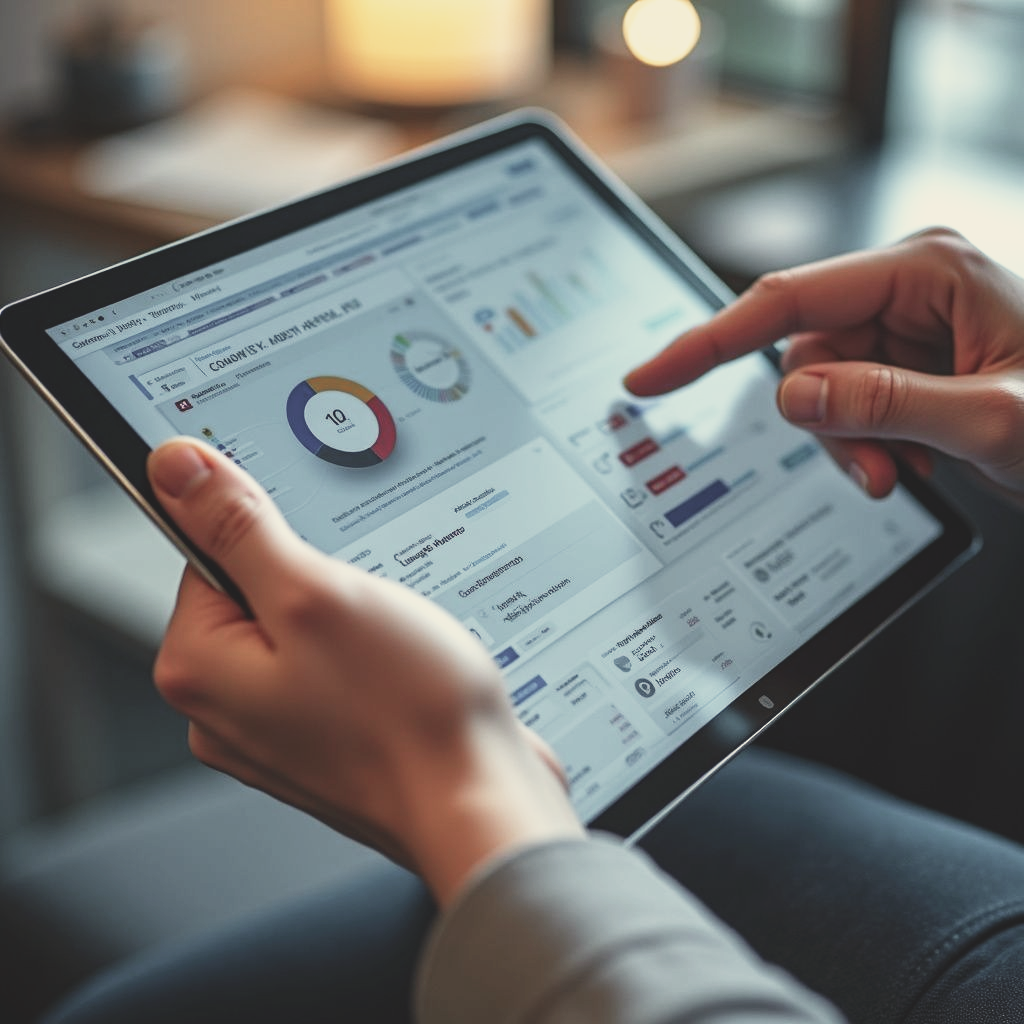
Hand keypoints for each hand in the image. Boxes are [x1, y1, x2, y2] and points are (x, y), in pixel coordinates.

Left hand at [148, 438, 582, 906]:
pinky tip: (405, 670)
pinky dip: (371, 657)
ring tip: (394, 644)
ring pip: (307, 630)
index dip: (276, 540)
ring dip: (354, 619)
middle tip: (370, 605)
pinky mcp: (325, 738)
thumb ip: (239, 527)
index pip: (208, 555)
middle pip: (260, 592)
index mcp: (199, 669)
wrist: (478, 802)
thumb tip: (176, 469)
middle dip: (322, 584)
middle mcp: (225, 708)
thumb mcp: (316, 593)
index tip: (323, 556)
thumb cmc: (406, 713)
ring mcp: (277, 730)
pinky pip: (336, 668)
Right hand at [626, 228, 1023, 503]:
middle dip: (825, 422)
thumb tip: (792, 396)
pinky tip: (916, 458)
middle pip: (802, 355)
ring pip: (820, 388)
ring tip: (903, 470)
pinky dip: (867, 443)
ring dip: (849, 441)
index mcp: (925, 271)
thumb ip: (884, 404)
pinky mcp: (906, 362)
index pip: (786, 303)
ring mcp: (905, 326)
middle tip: (872, 470)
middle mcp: (907, 288)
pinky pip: (848, 403)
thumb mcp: (989, 419)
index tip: (649, 377)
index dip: (707, 343)